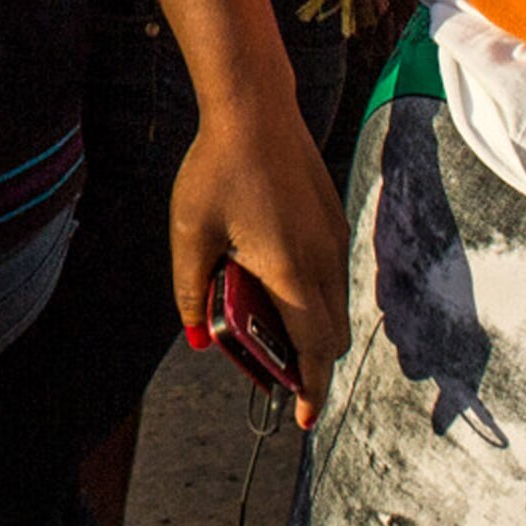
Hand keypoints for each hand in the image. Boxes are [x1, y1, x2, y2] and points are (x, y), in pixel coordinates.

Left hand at [171, 89, 351, 427]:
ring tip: (265, 325)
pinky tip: (275, 280)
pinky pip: (333, 276)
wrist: (255, 107)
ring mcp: (333, 239)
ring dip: (311, 329)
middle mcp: (323, 261)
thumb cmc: (217, 168)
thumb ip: (192, 292)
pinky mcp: (332, 220)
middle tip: (270, 371)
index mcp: (291, 274)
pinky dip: (314, 297)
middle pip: (331, 337)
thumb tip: (198, 338)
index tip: (301, 418)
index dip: (309, 390)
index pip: (313, 351)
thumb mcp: (190, 235)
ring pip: (335, 306)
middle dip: (308, 364)